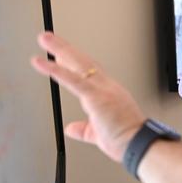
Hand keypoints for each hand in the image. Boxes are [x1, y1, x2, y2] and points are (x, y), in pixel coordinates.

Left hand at [31, 32, 144, 162]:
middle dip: (65, 49)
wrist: (138, 144)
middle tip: (49, 38)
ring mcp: (102, 89)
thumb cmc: (125, 140)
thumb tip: (71, 128)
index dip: (74, 62)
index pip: (89, 72)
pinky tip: (43, 62)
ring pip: (78, 64)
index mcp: (110, 94)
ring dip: (59, 50)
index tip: (61, 55)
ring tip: (44, 39)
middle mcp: (107, 87)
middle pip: (83, 61)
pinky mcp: (96, 96)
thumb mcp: (98, 135)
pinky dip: (56, 70)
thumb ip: (83, 129)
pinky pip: (73, 80)